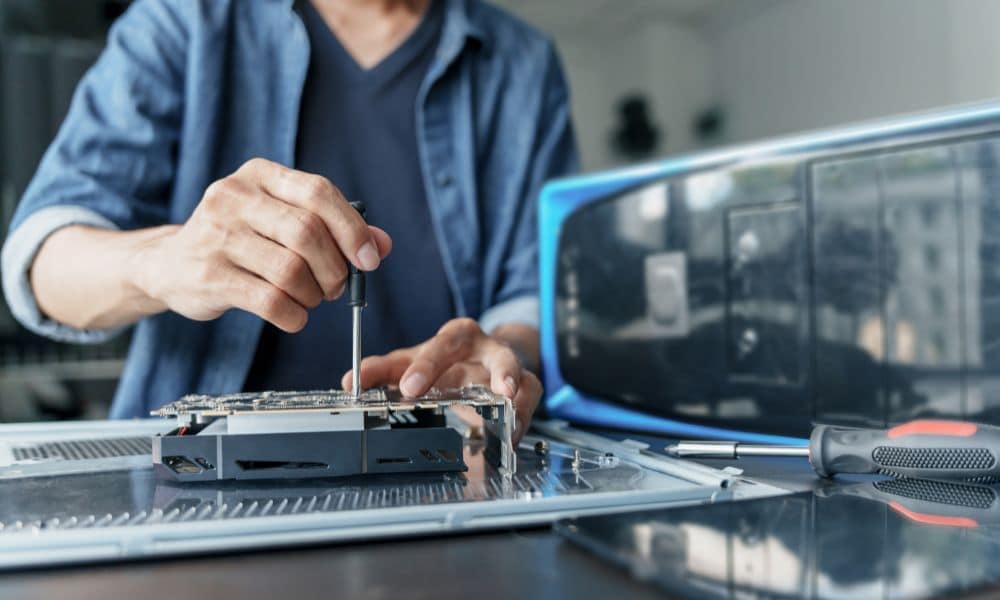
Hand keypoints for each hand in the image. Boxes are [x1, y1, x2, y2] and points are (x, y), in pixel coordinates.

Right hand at [130, 158, 391, 331]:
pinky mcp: (208, 275)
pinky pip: (270, 300)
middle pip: (307, 233)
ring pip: (290, 270)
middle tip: (337, 287)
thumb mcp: (282, 221)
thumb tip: (382, 245)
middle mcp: (234, 197)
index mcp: (260, 174)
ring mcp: (216, 235)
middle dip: (335, 268)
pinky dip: (294, 315)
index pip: (319, 192)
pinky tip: (294, 315)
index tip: (370, 259)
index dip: (352, 229)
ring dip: (313, 295)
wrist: (168, 263)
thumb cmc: (239, 240)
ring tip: (311, 299)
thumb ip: (334, 228)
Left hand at [342, 318, 541, 443]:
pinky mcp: (528, 388)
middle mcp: (484, 347)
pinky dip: (521, 416)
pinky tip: (511, 434)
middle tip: (435, 392)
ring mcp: (508, 366)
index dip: (424, 365)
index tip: (408, 386)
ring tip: (506, 394)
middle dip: (465, 371)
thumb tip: (350, 381)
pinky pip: (530, 397)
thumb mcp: (415, 363)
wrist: (490, 363)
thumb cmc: (448, 364)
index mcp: (456, 338)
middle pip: (472, 346)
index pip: (440, 344)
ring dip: (509, 378)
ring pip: (512, 365)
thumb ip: (383, 371)